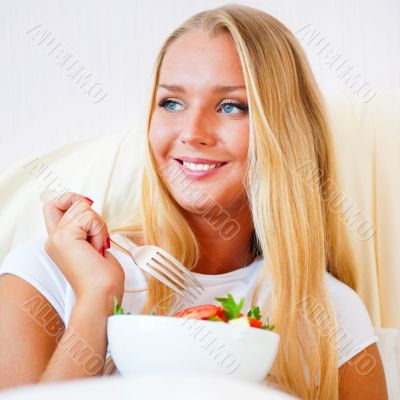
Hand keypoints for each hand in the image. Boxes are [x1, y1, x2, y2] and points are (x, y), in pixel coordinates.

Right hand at [42, 192, 124, 308]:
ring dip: (99, 227)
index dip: (71, 200)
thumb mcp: (94, 244)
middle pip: (75, 202)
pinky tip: (96, 249)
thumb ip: (85, 226)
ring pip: (84, 207)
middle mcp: (53, 238)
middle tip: (97, 242)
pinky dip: (99, 231)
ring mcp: (57, 237)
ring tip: (96, 249)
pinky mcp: (65, 237)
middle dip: (94, 218)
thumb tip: (86, 202)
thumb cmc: (103, 278)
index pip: (54, 205)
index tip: (89, 218)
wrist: (101, 296)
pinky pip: (89, 217)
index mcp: (59, 241)